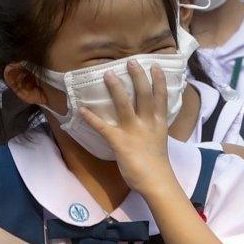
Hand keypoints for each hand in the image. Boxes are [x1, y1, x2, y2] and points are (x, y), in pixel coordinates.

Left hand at [81, 60, 175, 196]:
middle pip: (144, 94)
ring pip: (125, 104)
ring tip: (108, 74)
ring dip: (116, 88)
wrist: (157, 182)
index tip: (156, 66)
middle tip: (131, 62)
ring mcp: (133, 131)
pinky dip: (91, 118)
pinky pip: (103, 127)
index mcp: (159, 123)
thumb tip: (146, 121)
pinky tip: (82, 110)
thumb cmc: (157, 164)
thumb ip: (153, 128)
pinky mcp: (120, 142)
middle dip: (138, 77)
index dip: (159, 81)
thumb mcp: (159, 140)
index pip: (161, 97)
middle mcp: (148, 123)